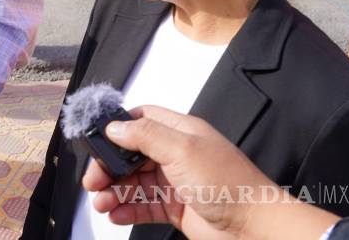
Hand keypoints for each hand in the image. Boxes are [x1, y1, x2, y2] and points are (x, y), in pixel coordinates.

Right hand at [82, 106, 337, 239]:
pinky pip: (144, 205)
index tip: (96, 142)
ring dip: (114, 191)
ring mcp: (175, 182)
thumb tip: (114, 127)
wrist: (256, 228)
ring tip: (101, 203)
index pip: (141, 120)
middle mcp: (176, 154)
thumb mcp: (182, 151)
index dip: (117, 128)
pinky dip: (127, 209)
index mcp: (180, 132)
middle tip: (93, 181)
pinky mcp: (176, 207)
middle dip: (109, 167)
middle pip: (131, 154)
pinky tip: (116, 214)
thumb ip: (145, 136)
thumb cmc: (228, 185)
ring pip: (134, 182)